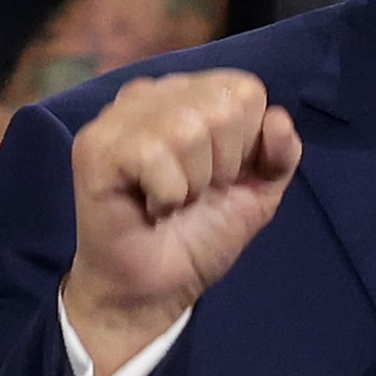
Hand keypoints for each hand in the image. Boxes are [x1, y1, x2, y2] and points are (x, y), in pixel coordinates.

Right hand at [62, 71, 301, 373]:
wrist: (158, 286)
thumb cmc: (203, 232)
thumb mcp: (259, 192)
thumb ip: (281, 154)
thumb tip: (278, 117)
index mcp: (192, 94)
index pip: (245, 90)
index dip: (248, 143)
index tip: (224, 176)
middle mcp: (153, 94)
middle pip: (221, 106)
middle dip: (223, 165)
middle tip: (195, 191)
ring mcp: (119, 117)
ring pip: (187, 128)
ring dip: (193, 182)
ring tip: (173, 198)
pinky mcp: (94, 146)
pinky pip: (153, 154)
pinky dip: (167, 194)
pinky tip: (151, 206)